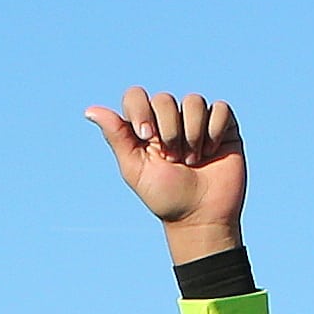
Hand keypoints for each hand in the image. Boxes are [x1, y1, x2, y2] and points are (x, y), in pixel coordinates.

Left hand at [84, 86, 246, 256]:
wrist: (200, 217)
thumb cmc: (165, 197)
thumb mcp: (135, 169)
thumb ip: (117, 137)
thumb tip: (89, 111)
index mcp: (146, 127)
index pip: (136, 96)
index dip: (140, 110)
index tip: (145, 135)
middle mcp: (171, 119)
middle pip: (164, 98)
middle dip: (168, 130)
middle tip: (173, 159)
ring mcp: (198, 121)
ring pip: (194, 101)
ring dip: (192, 134)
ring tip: (193, 160)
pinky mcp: (223, 126)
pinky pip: (220, 109)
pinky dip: (214, 131)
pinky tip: (211, 152)